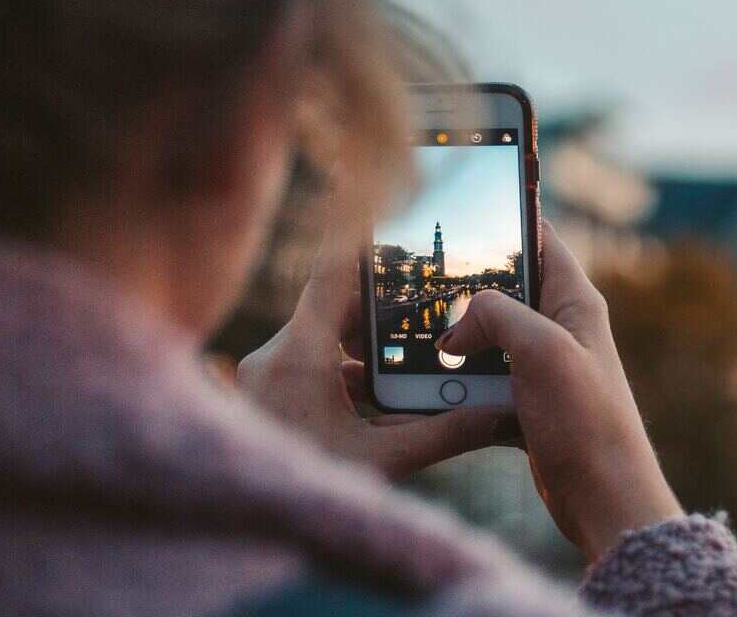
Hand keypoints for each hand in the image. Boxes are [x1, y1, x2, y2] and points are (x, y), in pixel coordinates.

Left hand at [236, 224, 513, 479]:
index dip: (364, 233)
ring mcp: (270, 376)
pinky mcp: (271, 397)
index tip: (391, 201)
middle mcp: (278, 354)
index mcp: (299, 354)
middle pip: (339, 302)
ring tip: (419, 330)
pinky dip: (352, 368)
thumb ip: (443, 432)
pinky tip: (387, 385)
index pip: (333, 269)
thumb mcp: (381, 463)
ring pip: (328, 336)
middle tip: (432, 281)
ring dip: (371, 337)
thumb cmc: (304, 495)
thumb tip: (501, 412)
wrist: (234, 534)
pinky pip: (316, 365)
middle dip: (387, 296)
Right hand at [436, 222, 682, 560]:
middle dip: (464, 290)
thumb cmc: (587, 422)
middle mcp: (562, 328)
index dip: (506, 220)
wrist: (606, 500)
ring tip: (415, 340)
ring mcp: (544, 369)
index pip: (540, 241)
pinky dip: (461, 386)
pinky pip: (486, 383)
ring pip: (488, 339)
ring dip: (457, 344)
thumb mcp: (542, 350)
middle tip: (418, 284)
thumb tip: (457, 325)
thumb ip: (497, 315)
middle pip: (504, 290)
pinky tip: (432, 390)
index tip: (464, 209)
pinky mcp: (529, 405)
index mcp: (575, 301)